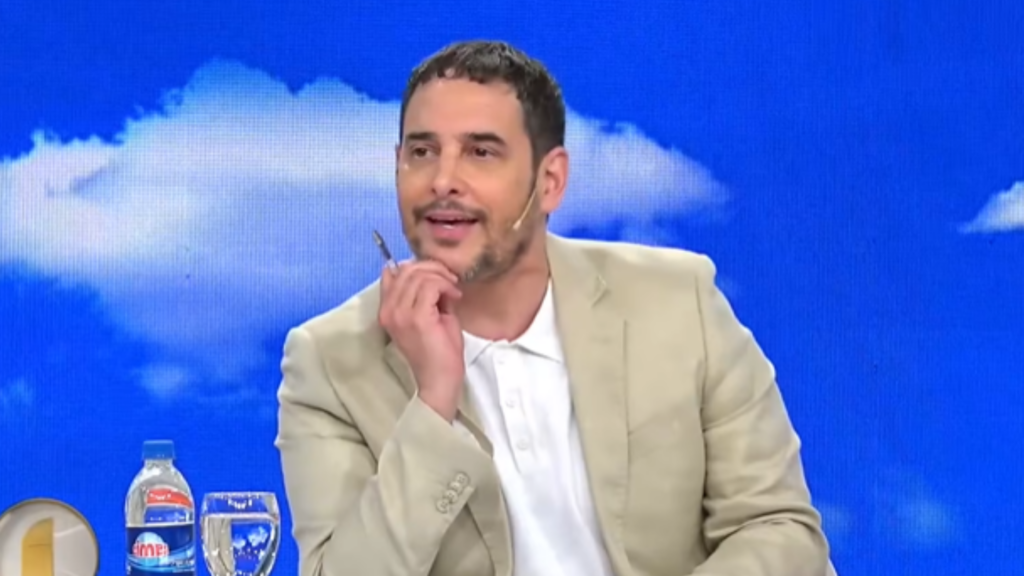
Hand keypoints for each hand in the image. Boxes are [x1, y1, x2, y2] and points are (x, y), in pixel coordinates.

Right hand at [378, 260, 464, 420]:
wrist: (439, 380)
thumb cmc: (437, 351)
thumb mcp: (427, 315)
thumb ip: (425, 293)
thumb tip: (433, 271)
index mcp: (387, 310)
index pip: (393, 273)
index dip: (417, 267)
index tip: (437, 276)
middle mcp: (389, 310)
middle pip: (407, 270)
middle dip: (433, 268)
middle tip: (450, 280)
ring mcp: (400, 314)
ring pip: (419, 275)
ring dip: (441, 277)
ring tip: (453, 290)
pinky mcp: (417, 318)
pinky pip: (431, 285)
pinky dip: (446, 286)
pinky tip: (454, 297)